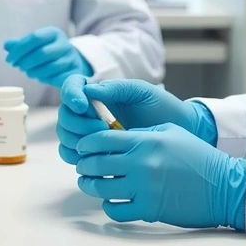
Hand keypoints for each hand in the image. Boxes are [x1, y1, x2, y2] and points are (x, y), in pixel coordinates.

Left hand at [4, 27, 91, 87]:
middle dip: (26, 62)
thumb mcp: (35, 45)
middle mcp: (64, 44)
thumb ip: (20, 45)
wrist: (72, 61)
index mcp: (53, 33)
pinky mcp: (74, 72)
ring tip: (29, 72)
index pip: (34, 37)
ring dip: (34, 72)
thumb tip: (7, 45)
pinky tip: (41, 76)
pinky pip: (57, 78)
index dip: (19, 49)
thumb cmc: (48, 52)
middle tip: (19, 67)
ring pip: (50, 67)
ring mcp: (71, 58)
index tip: (9, 60)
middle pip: (42, 53)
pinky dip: (45, 79)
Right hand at [56, 75, 216, 164]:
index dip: (71, 95)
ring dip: (76, 141)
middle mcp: (91, 113)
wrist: (180, 133)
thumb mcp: (143, 93)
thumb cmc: (163, 108)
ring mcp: (91, 134)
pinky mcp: (95, 154)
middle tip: (100, 129)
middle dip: (77, 123)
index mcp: (101, 93)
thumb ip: (117, 88)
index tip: (84, 105)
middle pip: (65, 115)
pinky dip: (77, 157)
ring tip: (102, 146)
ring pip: (66, 137)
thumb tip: (89, 90)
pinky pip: (73, 155)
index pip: (72, 87)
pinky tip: (96, 159)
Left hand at [75, 124, 245, 229]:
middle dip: (85, 164)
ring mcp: (144, 188)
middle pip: (96, 164)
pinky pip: (115, 210)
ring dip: (91, 185)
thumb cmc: (198, 156)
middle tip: (84, 165)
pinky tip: (111, 200)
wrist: (223, 186)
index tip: (82, 147)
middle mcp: (142, 163)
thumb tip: (115, 136)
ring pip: (101, 188)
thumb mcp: (171, 133)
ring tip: (91, 183)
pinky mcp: (149, 210)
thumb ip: (142, 134)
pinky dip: (108, 206)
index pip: (102, 139)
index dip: (86, 143)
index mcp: (146, 141)